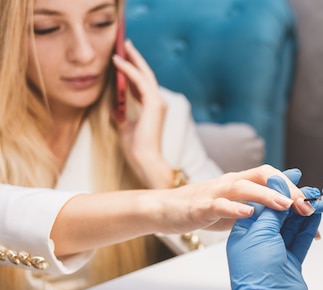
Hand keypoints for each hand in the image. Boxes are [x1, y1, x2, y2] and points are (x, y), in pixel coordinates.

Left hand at [113, 39, 169, 187]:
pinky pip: (140, 81)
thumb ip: (120, 114)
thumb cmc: (136, 148)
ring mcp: (158, 102)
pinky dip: (129, 69)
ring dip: (132, 59)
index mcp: (152, 107)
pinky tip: (118, 61)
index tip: (124, 56)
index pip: (143, 82)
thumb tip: (111, 104)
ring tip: (122, 46)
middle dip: (135, 57)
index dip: (134, 68)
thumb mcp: (124, 126)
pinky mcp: (154, 104)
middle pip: (146, 74)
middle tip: (125, 43)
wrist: (144, 160)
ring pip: (144, 74)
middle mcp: (158, 102)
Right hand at [156, 166, 315, 233]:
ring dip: (267, 195)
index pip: (276, 178)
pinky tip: (248, 214)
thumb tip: (294, 186)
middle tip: (307, 207)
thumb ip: (264, 197)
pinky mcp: (201, 205)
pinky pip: (219, 204)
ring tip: (286, 206)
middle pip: (265, 176)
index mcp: (245, 181)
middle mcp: (233, 181)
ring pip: (244, 187)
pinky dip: (234, 208)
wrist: (167, 210)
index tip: (316, 206)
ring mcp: (216, 191)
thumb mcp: (240, 203)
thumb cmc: (206, 207)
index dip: (297, 190)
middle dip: (288, 190)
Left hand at [226, 175, 321, 289]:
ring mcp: (275, 252)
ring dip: (302, 212)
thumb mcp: (260, 232)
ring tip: (314, 198)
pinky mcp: (290, 262)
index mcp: (244, 233)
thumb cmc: (257, 272)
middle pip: (277, 215)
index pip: (261, 205)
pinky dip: (308, 227)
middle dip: (291, 201)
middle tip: (306, 188)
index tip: (289, 179)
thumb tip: (278, 188)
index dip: (275, 191)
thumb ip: (271, 209)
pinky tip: (314, 216)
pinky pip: (300, 240)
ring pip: (290, 227)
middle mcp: (259, 242)